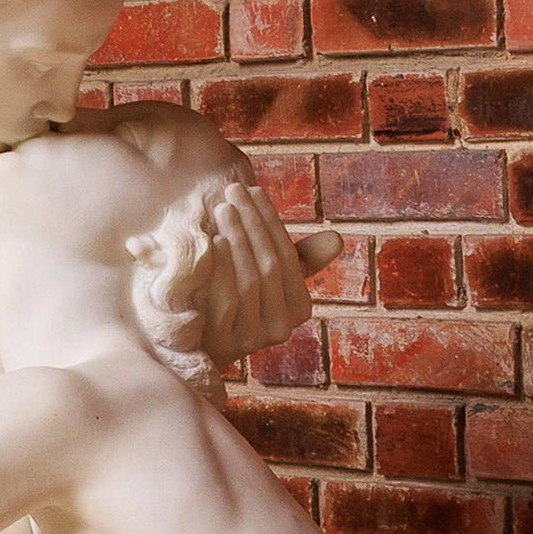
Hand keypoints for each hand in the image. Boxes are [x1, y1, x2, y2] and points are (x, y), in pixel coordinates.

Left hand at [197, 186, 335, 362]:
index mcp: (299, 308)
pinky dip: (223, 268)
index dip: (271, 220)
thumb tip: (336, 238)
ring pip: (251, 280)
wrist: (195, 341)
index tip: (253, 189)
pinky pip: (228, 300)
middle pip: (270, 265)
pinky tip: (214, 241)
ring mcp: (254, 339)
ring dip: (238, 239)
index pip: (288, 255)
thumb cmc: (237, 300)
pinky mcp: (226, 344)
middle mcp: (282, 327)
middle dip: (252, 223)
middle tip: (233, 191)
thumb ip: (300, 259)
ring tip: (223, 209)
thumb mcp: (269, 279)